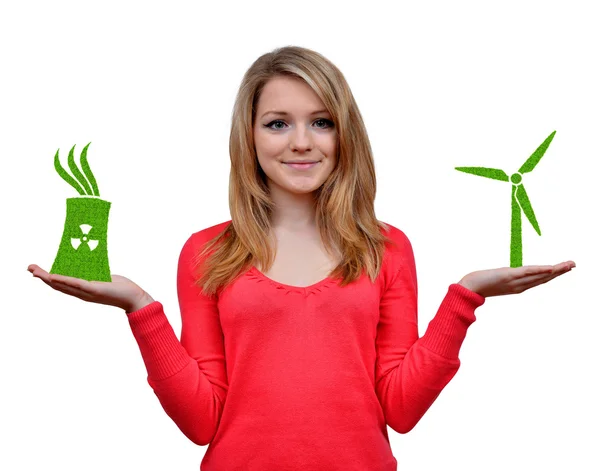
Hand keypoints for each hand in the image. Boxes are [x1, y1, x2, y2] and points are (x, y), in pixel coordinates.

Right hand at [27, 264, 153, 312]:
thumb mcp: (104, 277)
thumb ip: (95, 273)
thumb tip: (89, 265)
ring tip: (36, 272)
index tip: (37, 271)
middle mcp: (82, 293)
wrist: (134, 297)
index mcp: (83, 290)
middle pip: (58, 285)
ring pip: (64, 285)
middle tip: (30, 269)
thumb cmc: (121, 288)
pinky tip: (54, 276)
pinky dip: (65, 280)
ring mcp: (87, 292)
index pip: (62, 285)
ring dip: (49, 278)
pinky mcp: (94, 289)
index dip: (48, 278)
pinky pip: (76, 284)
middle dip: (43, 277)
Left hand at [458, 261, 575, 297]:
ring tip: (568, 265)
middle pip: (543, 278)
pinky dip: (540, 270)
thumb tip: (509, 274)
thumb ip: (504, 277)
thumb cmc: (478, 284)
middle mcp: (519, 286)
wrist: (467, 289)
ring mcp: (514, 282)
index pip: (538, 280)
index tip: (564, 269)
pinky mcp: (508, 276)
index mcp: (517, 287)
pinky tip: (550, 268)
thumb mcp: (495, 279)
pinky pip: (527, 273)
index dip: (552, 275)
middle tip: (573, 265)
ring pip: (538, 276)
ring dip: (555, 270)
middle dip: (559, 272)